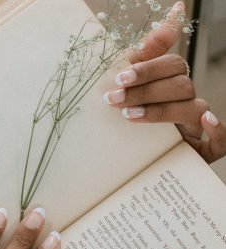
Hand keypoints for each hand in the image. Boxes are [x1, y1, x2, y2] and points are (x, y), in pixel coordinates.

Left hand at [103, 1, 225, 163]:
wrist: (123, 154)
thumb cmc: (130, 109)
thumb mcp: (132, 80)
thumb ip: (149, 48)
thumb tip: (178, 7)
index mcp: (172, 82)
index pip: (172, 65)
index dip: (148, 69)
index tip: (121, 78)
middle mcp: (186, 100)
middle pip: (180, 86)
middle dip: (145, 92)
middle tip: (114, 99)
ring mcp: (195, 124)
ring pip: (193, 110)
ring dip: (162, 112)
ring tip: (129, 115)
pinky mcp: (201, 149)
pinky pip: (220, 142)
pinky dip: (219, 131)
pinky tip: (205, 123)